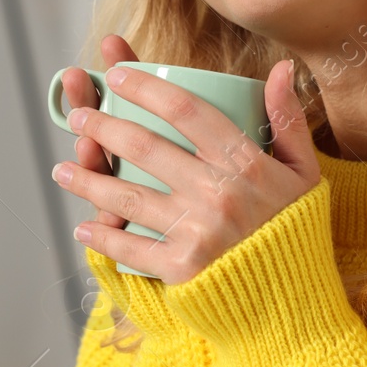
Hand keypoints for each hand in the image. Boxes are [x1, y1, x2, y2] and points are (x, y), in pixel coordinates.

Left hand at [51, 48, 320, 284]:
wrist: (294, 299)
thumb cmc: (294, 229)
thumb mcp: (304, 172)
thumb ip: (288, 119)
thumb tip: (282, 67)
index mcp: (245, 163)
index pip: (186, 110)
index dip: (146, 88)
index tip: (117, 74)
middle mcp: (217, 192)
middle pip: (145, 148)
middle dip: (102, 126)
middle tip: (78, 116)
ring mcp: (195, 230)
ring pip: (127, 196)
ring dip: (87, 180)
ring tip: (62, 169)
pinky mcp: (181, 268)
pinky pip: (130, 248)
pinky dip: (102, 238)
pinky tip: (83, 228)